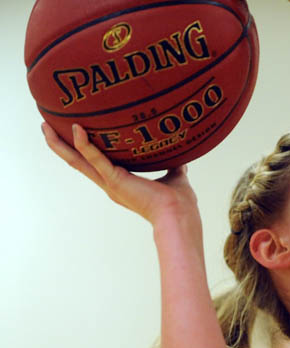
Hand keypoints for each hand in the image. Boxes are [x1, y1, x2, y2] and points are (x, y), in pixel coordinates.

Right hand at [41, 122, 199, 229]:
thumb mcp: (175, 178)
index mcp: (121, 183)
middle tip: (46, 126)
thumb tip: (181, 158)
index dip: (82, 150)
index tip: (73, 132)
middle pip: (78, 162)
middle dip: (61, 145)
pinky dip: (85, 145)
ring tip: (46, 126)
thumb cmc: (179, 203)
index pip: (95, 164)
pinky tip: (78, 129)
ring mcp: (111, 184)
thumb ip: (173, 167)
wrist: (180, 216)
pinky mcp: (116, 181)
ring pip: (78, 162)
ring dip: (60, 145)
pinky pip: (96, 160)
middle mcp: (111, 184)